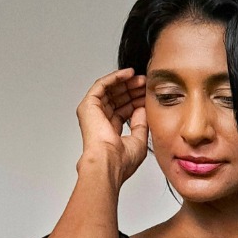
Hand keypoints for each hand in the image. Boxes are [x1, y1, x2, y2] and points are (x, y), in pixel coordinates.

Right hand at [76, 67, 147, 184]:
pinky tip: (128, 74)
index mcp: (110, 132)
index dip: (136, 101)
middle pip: (117, 99)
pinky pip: (102, 85)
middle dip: (132, 90)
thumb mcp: (139, 141)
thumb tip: (142, 108)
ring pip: (110, 90)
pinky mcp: (88, 105)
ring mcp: (93, 113)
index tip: (148, 94)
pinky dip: (115, 77)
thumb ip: (141, 124)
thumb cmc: (121, 161)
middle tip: (146, 83)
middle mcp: (100, 122)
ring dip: (126, 82)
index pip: (123, 111)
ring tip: (140, 78)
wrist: (108, 163)